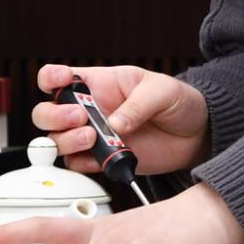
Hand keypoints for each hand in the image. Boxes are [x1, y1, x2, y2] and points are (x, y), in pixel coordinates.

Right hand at [31, 64, 209, 175]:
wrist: (196, 134)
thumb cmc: (177, 101)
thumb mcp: (161, 91)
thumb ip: (138, 104)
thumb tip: (115, 124)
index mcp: (97, 84)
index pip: (58, 77)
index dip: (51, 78)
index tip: (62, 81)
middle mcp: (89, 110)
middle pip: (47, 113)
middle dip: (54, 116)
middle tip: (80, 117)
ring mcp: (93, 136)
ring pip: (57, 141)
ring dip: (67, 140)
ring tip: (92, 138)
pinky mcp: (103, 160)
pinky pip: (78, 165)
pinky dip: (82, 164)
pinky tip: (101, 158)